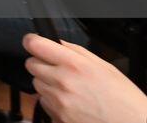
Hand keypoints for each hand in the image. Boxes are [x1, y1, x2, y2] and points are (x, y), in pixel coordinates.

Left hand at [23, 33, 146, 122]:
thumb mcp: (105, 67)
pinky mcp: (58, 117)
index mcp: (75, 65)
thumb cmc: (124, 100)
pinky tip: (71, 102)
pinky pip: (43, 103)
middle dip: (42, 64)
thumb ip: (76, 51)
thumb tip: (58, 43)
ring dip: (47, 84)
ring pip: (36, 84)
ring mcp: (59, 102)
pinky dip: (52, 102)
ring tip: (70, 89)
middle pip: (31, 64)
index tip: (34, 42)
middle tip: (59, 69)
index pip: (34, 44)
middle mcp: (63, 82)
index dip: (32, 41)